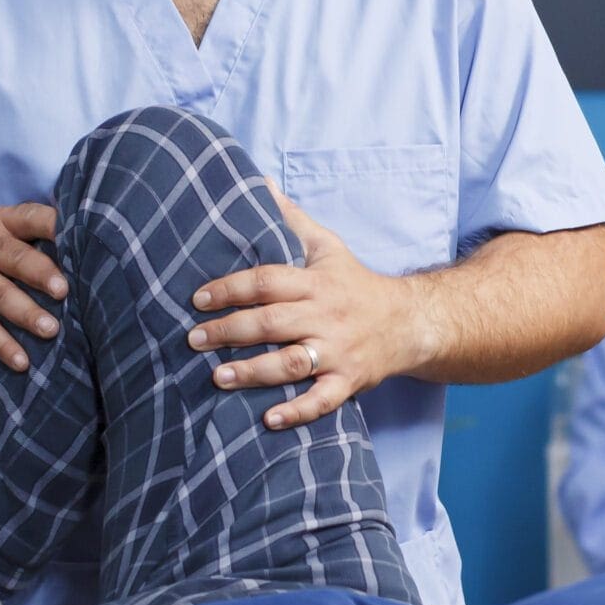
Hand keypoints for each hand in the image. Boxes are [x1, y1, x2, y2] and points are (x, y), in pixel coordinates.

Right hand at [0, 202, 63, 371]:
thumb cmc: (15, 262)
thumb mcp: (29, 243)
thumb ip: (56, 244)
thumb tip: (106, 255)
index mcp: (7, 221)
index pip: (32, 218)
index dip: (54, 226)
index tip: (80, 239)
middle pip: (13, 257)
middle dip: (40, 274)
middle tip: (63, 291)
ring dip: (26, 313)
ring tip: (51, 330)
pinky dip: (3, 345)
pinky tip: (22, 362)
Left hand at [188, 186, 420, 431]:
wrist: (409, 322)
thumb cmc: (357, 284)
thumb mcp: (328, 247)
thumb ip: (292, 220)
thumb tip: (261, 184)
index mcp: (316, 283)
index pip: (266, 281)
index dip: (230, 289)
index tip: (198, 299)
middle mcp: (325, 316)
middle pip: (272, 322)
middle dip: (230, 331)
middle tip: (194, 339)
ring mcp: (337, 351)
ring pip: (291, 362)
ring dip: (253, 371)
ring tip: (217, 377)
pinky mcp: (348, 381)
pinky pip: (322, 400)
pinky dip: (297, 412)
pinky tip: (269, 419)